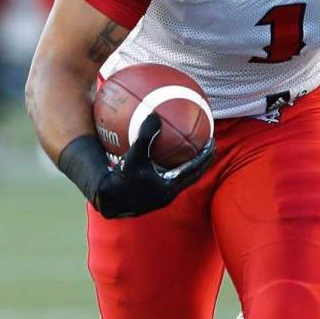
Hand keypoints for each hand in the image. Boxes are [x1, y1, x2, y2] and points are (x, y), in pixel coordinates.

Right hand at [92, 112, 213, 217]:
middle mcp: (168, 193)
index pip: (195, 170)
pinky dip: (168, 167)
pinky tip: (159, 156)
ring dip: (186, 165)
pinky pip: (165, 178)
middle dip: (201, 160)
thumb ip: (145, 137)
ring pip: (179, 178)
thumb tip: (155, 116)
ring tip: (189, 151)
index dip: (205, 156)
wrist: (107, 201)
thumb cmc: (120, 181)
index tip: (212, 142)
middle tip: (207, 145)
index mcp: (170, 186)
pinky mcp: (150, 196)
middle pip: (192, 175)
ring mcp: (160, 196)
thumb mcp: (133, 157)